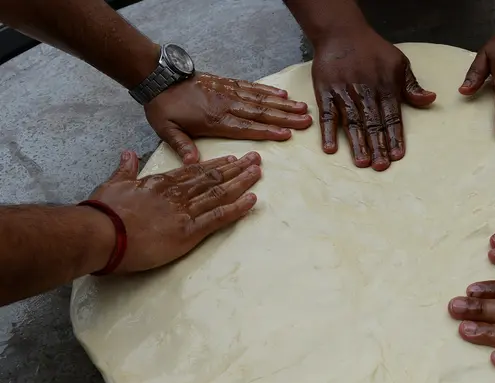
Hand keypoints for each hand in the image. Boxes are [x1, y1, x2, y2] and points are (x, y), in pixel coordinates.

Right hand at [89, 150, 261, 273]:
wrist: (101, 233)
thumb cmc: (103, 212)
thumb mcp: (113, 184)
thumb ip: (125, 169)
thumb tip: (127, 153)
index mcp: (161, 183)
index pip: (194, 171)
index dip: (215, 165)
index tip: (231, 159)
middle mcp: (177, 194)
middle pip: (213, 177)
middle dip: (236, 168)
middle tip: (255, 159)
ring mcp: (185, 212)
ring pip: (220, 193)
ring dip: (242, 182)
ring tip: (258, 173)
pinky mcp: (188, 232)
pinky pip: (218, 217)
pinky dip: (237, 208)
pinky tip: (252, 200)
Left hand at [144, 73, 312, 163]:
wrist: (159, 78)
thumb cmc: (164, 107)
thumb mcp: (166, 130)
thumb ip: (181, 145)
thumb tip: (193, 163)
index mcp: (215, 120)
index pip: (246, 127)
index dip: (267, 131)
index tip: (287, 134)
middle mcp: (227, 105)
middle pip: (260, 112)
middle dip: (285, 117)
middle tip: (306, 120)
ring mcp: (229, 92)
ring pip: (260, 99)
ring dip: (283, 103)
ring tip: (302, 107)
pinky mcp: (228, 84)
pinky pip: (251, 87)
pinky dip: (268, 90)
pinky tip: (282, 92)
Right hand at [312, 30, 435, 170]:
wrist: (341, 32)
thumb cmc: (373, 49)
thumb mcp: (399, 63)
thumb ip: (412, 86)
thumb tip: (430, 100)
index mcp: (385, 86)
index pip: (392, 117)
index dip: (395, 137)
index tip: (397, 156)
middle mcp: (365, 92)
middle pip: (373, 123)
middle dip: (378, 146)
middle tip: (381, 167)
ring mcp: (344, 92)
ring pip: (352, 122)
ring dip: (357, 143)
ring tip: (362, 163)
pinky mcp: (325, 91)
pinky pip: (327, 114)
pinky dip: (327, 131)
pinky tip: (330, 148)